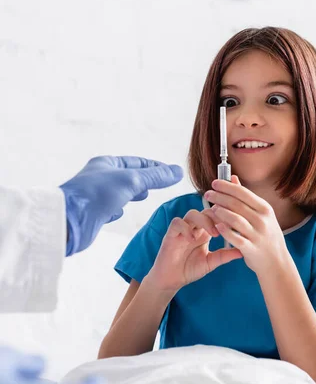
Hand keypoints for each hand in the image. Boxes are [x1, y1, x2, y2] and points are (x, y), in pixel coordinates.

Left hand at [60, 155, 182, 255]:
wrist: (69, 220)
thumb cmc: (97, 195)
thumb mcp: (131, 180)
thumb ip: (155, 177)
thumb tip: (178, 171)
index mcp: (107, 164)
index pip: (137, 162)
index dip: (156, 167)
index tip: (171, 172)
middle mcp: (101, 177)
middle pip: (128, 175)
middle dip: (144, 179)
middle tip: (159, 183)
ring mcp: (96, 195)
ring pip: (119, 192)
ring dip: (131, 193)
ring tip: (143, 195)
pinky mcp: (93, 213)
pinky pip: (108, 208)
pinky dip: (117, 209)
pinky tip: (120, 213)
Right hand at [149, 208, 241, 291]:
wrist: (171, 280)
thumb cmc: (190, 269)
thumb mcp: (211, 262)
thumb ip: (225, 255)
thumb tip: (243, 252)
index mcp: (206, 231)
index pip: (217, 215)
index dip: (227, 216)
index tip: (239, 222)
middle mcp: (195, 227)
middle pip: (207, 210)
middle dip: (218, 216)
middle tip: (228, 225)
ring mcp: (182, 229)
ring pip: (193, 214)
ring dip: (204, 221)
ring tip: (214, 234)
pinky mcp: (170, 234)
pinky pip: (177, 223)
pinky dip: (185, 228)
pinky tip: (192, 239)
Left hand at [204, 176, 288, 276]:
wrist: (277, 262)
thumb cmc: (266, 235)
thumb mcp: (261, 214)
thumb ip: (245, 197)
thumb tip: (232, 177)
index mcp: (264, 209)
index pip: (243, 193)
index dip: (226, 187)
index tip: (214, 183)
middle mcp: (262, 220)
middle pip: (236, 204)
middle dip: (219, 197)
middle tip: (207, 194)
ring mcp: (257, 235)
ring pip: (235, 219)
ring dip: (221, 212)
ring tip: (211, 208)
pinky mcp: (251, 249)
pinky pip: (236, 238)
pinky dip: (225, 231)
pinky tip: (217, 225)